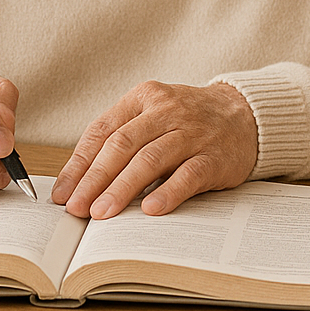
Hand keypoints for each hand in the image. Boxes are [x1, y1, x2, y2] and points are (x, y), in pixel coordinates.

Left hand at [52, 81, 258, 218]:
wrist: (246, 115)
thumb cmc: (189, 121)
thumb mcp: (153, 116)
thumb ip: (122, 140)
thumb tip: (79, 183)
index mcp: (145, 97)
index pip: (103, 130)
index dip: (79, 163)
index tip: (63, 192)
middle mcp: (168, 111)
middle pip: (122, 145)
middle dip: (95, 179)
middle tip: (77, 208)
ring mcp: (193, 132)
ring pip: (151, 159)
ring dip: (122, 188)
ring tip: (102, 213)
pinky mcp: (215, 156)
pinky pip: (188, 174)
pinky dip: (168, 192)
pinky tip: (151, 210)